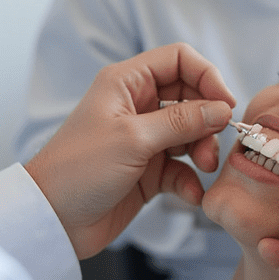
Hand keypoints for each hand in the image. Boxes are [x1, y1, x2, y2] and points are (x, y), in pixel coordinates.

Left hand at [25, 43, 233, 258]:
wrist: (52, 219)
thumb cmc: (78, 169)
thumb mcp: (133, 139)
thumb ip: (182, 121)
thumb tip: (222, 108)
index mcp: (126, 83)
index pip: (178, 60)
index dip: (206, 77)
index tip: (226, 103)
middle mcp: (137, 105)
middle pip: (190, 97)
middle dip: (208, 119)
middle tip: (216, 143)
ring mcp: (144, 138)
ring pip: (191, 132)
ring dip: (203, 149)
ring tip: (205, 168)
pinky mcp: (148, 170)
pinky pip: (182, 167)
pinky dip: (191, 179)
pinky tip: (193, 194)